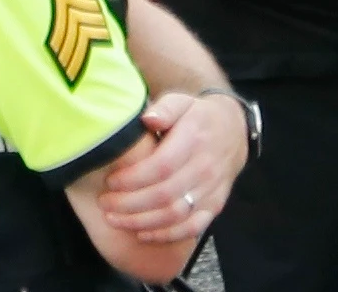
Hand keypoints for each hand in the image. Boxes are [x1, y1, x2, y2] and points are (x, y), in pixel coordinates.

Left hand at [99, 92, 251, 240]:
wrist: (232, 131)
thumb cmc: (197, 117)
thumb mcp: (182, 101)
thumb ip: (165, 108)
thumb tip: (147, 119)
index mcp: (194, 139)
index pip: (161, 167)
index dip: (133, 178)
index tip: (111, 181)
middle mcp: (205, 167)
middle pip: (164, 195)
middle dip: (129, 204)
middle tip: (106, 203)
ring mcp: (211, 190)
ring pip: (175, 215)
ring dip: (141, 222)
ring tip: (115, 219)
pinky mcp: (214, 206)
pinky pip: (191, 228)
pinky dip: (165, 235)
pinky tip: (142, 233)